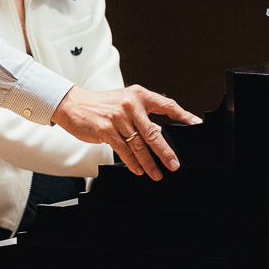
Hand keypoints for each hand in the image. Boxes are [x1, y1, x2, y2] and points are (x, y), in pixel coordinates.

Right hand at [51, 85, 200, 180]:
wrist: (73, 104)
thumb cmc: (100, 105)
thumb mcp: (124, 102)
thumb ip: (141, 116)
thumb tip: (158, 133)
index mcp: (138, 95)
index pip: (166, 104)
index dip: (183, 115)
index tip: (195, 124)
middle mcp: (130, 105)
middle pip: (154, 132)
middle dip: (165, 151)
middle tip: (174, 163)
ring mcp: (118, 118)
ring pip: (139, 145)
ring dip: (149, 162)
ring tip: (157, 173)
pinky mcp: (106, 130)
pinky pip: (124, 151)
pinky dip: (132, 163)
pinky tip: (139, 170)